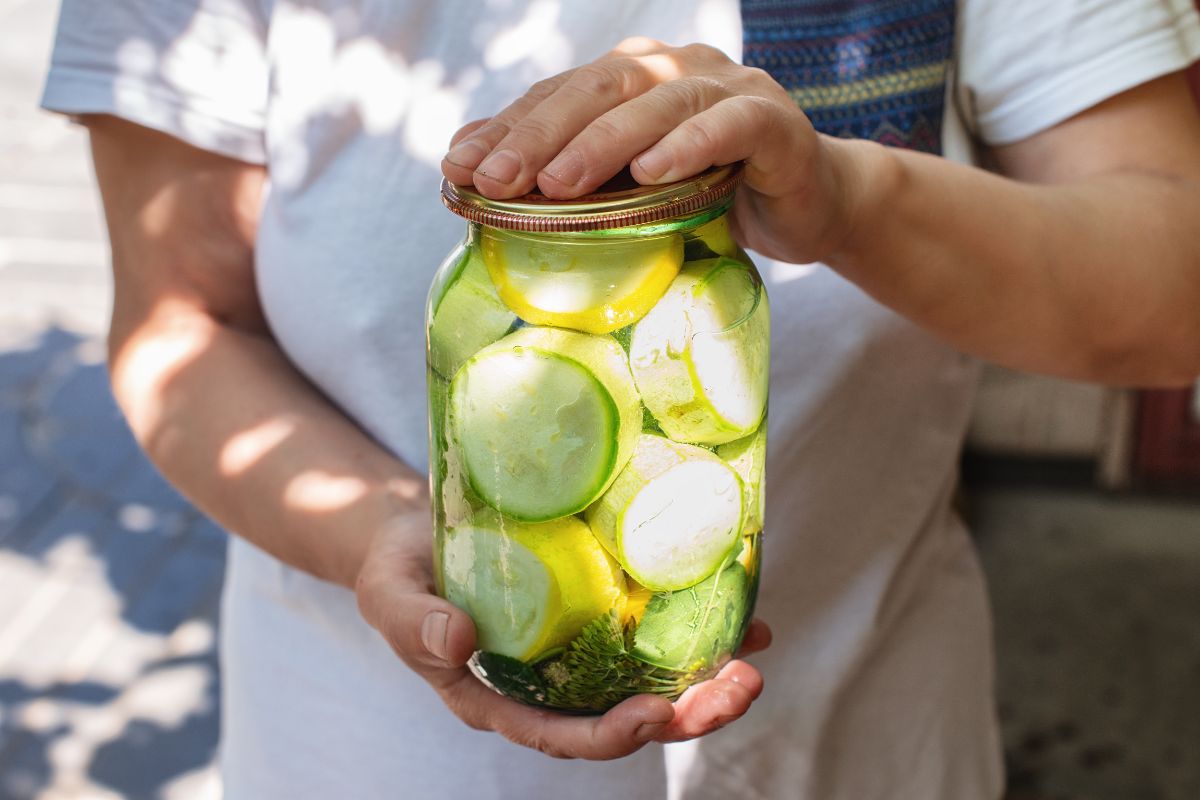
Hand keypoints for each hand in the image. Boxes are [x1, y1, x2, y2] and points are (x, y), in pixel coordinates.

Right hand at [356, 509, 770, 759]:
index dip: (613, 733)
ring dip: (704, 676)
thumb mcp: (387, 594)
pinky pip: (650, 629)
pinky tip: (741, 612)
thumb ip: (412, 622)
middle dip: (687, 712)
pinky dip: (697, 625)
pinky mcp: (593, 609)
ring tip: (752, 657)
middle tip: (740, 687)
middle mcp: (548, 685)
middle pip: (624, 714)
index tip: (657, 714)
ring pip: (648, 678)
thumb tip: (459, 642)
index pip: (563, 734)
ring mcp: (576, 649)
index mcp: (499, 698)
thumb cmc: (396, 571)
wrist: (413, 533)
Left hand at [440, 37, 860, 264]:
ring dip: (605, 142)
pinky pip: (728, 126)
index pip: (562, 95)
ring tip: (559, 184)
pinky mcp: (774, 121)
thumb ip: (568, 171)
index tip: (459, 167)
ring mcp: (728, 89)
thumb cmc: (711, 196)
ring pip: (658, 103)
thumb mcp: (631, 188)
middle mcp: (678, 70)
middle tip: (498, 179)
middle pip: (600, 89)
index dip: (508, 128)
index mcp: (636, 79)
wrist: (808, 206)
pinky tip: (653, 171)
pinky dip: (689, 144)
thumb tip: (470, 162)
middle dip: (542, 134)